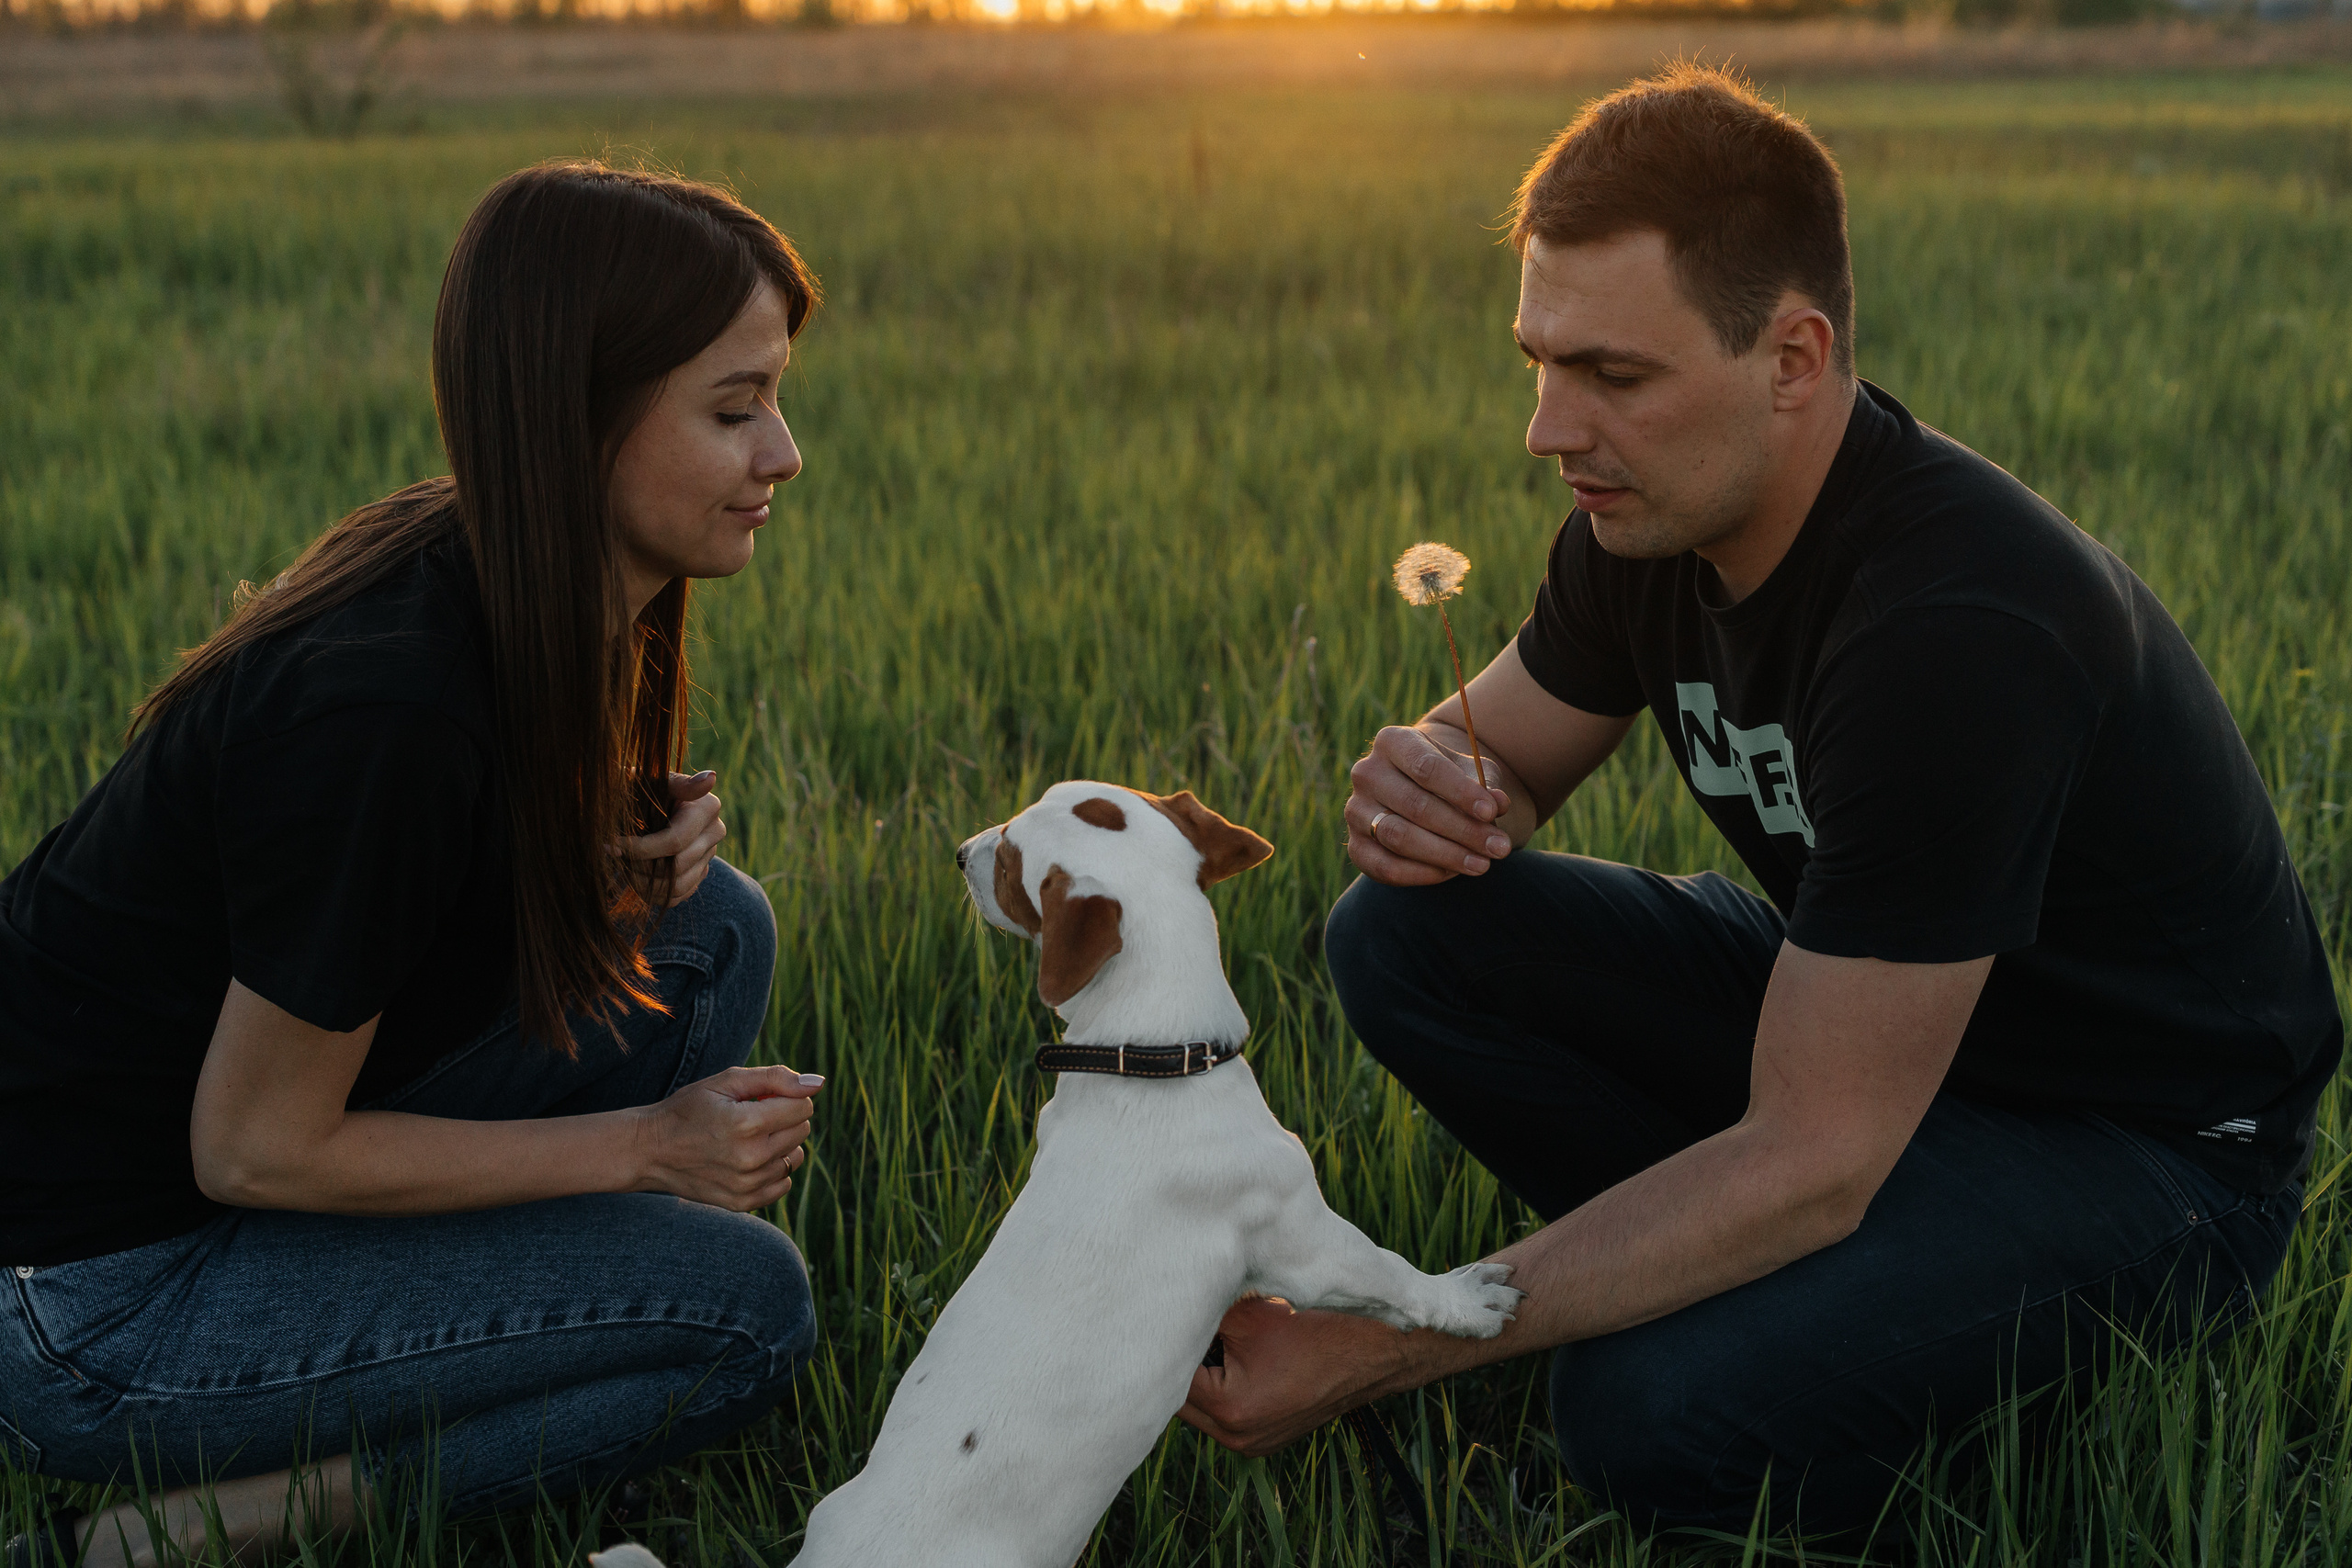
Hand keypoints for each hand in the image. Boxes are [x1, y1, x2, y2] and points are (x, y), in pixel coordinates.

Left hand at [618, 771, 725, 906]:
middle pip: (677, 868)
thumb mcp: (652, 779)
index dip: (639, 849)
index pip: (674, 842)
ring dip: (644, 883)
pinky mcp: (700, 873)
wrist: (641, 801)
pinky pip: (679, 897)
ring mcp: (710, 855)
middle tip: (614, 856)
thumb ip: (680, 783)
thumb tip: (711, 777)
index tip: (610, 844)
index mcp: (707, 807)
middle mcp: (715, 832)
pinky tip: (635, 876)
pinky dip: (653, 893)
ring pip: (678, 887)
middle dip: (640, 865)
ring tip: (623, 867)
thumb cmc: (640, 787)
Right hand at [632, 1063, 820, 1210]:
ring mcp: (746, 1185)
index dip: (787, 1097)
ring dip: (779, 1144)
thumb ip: (775, 1078)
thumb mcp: (727, 1081)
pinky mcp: (743, 1202)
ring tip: (747, 1139)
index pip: (803, 1107)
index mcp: (746, 1124)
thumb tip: (818, 1084)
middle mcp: (750, 1158)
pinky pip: (783, 1183)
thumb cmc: (689, 1109)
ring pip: (796, 1157)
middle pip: (801, 1130)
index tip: (762, 1098)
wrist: (650, 1150)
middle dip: (783, 1118)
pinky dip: (773, 1169)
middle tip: (750, 1116)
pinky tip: (747, 1159)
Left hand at [1180, 1298, 1408, 1456]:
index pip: (1170, 1377)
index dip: (1166, 1340)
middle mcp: (1238, 1438)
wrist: (1376, 1351)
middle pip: (1181, 1397)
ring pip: (1202, 1405)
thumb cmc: (1316, 1327)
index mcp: (1229, 1410)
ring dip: (1203, 1372)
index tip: (1162, 1314)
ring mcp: (1254, 1443)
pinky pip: (1226, 1409)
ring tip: (1216, 1336)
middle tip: (1184, 1323)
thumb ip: (1201, 1316)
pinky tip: (1237, 1352)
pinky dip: (1225, 1383)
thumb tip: (1166, 1310)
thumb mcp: (1248, 1312)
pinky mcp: (1267, 1435)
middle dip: (1181, 1360)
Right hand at [1345, 727, 1512, 886]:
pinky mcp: (1356, 846)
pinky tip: (1452, 873)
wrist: (1418, 792)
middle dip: (1462, 831)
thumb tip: (1499, 803)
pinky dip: (1422, 873)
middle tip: (1498, 848)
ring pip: (1400, 837)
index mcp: (1393, 742)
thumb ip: (1486, 785)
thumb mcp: (1471, 772)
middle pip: (1415, 805)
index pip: (1426, 768)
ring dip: (1445, 855)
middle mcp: (1367, 773)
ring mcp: (1355, 811)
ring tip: (1482, 865)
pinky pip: (1385, 866)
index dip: (1460, 792)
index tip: (1492, 812)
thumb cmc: (1449, 778)